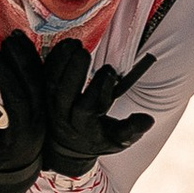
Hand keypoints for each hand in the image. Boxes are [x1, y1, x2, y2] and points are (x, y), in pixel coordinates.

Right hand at [0, 29, 49, 192]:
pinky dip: (34, 60)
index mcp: (20, 133)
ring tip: (15, 36)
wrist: (14, 170)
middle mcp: (36, 121)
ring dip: (28, 56)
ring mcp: (42, 111)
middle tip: (7, 40)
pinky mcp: (42, 103)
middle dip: (21, 61)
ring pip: (40, 80)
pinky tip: (24, 43)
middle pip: (33, 86)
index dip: (8, 79)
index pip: (18, 101)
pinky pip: (42, 79)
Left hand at [38, 44, 154, 177]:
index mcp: (83, 127)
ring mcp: (51, 105)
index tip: (110, 71)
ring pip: (52, 82)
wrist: (70, 148)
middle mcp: (64, 116)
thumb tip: (147, 120)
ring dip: (61, 61)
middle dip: (73, 72)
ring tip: (74, 44)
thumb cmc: (98, 139)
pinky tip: (64, 45)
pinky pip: (45, 75)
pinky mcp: (46, 93)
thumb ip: (132, 129)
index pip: (86, 109)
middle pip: (64, 94)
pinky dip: (53, 59)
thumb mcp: (118, 140)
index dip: (97, 90)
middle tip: (83, 52)